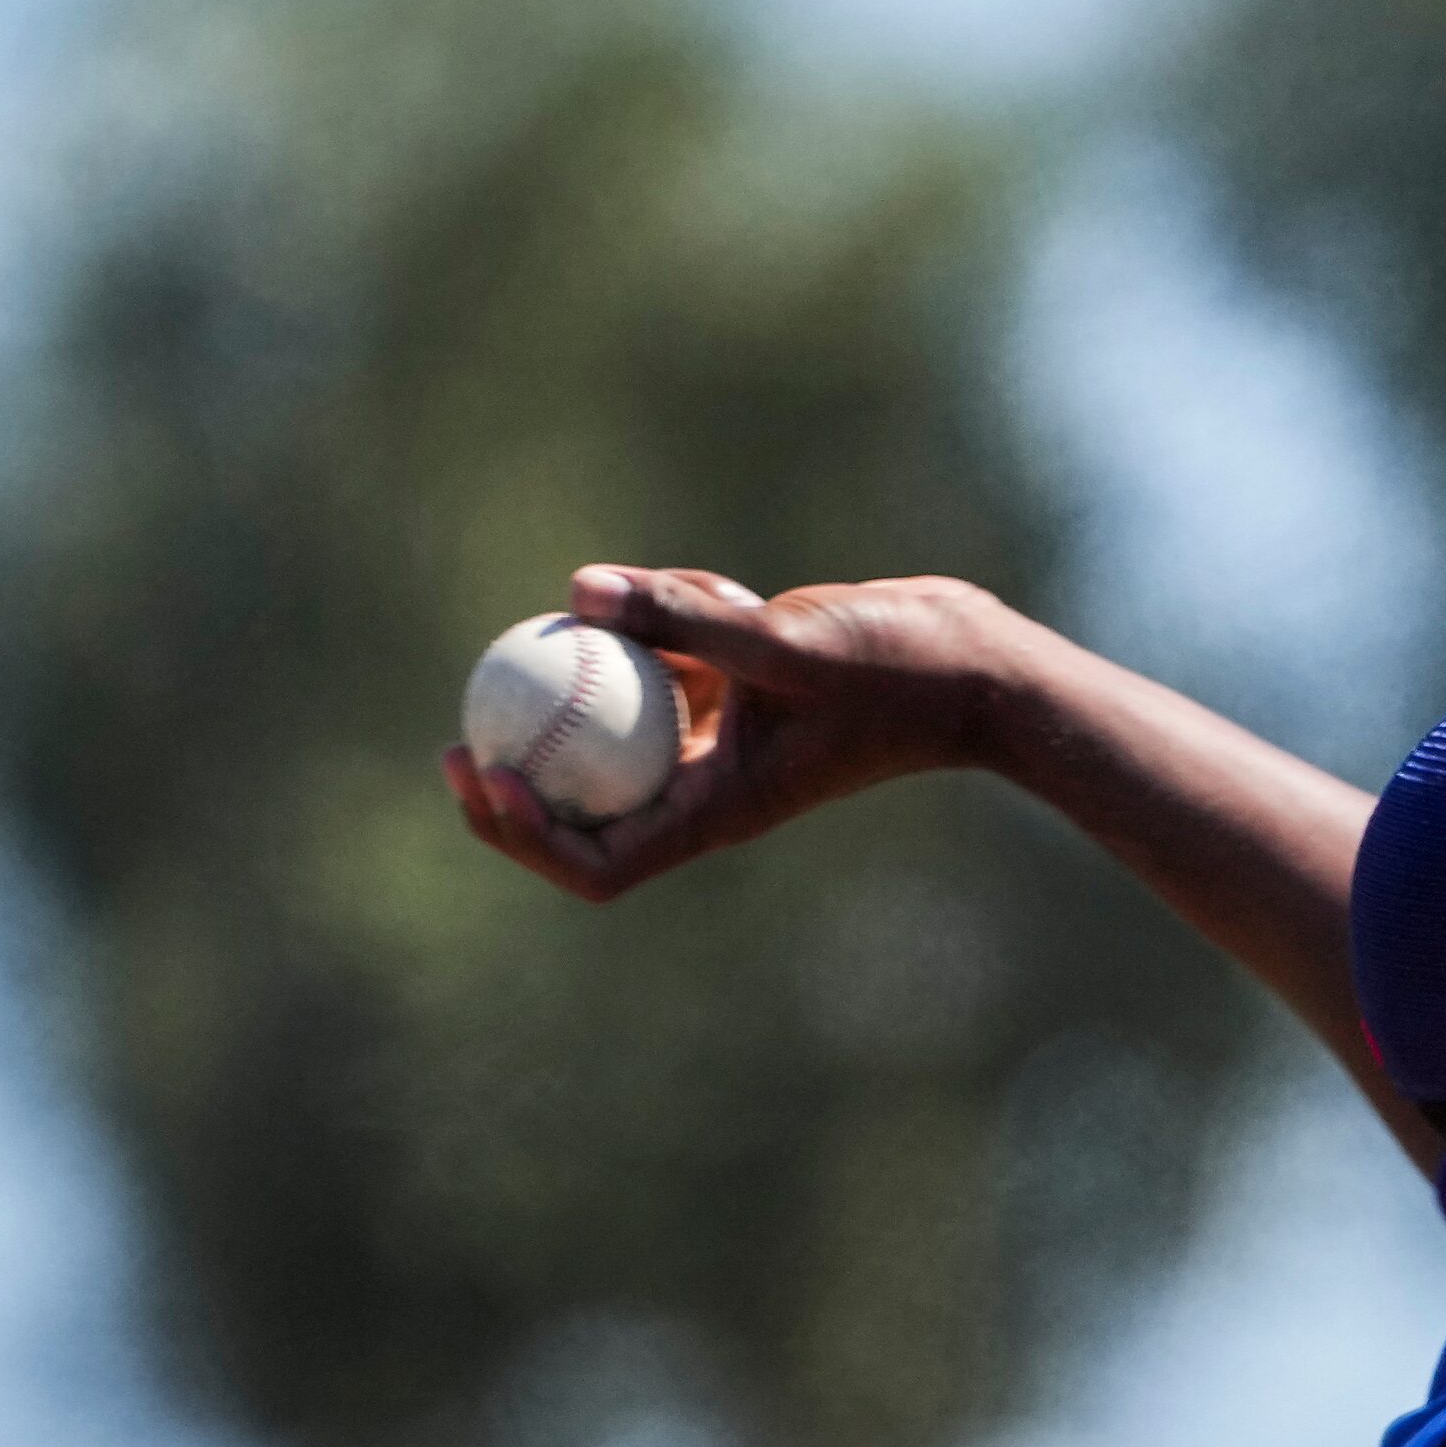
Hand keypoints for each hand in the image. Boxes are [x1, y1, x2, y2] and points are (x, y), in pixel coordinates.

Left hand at [443, 564, 1032, 900]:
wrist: (975, 666)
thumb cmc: (898, 674)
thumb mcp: (789, 643)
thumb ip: (687, 615)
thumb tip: (578, 589)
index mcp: (717, 808)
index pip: (598, 862)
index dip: (525, 834)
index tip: (485, 772)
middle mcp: (711, 785)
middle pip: (587, 805)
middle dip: (524, 764)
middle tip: (470, 718)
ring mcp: (726, 740)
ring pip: (626, 717)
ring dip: (610, 661)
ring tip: (638, 599)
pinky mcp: (744, 691)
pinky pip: (673, 663)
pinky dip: (669, 620)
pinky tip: (711, 584)